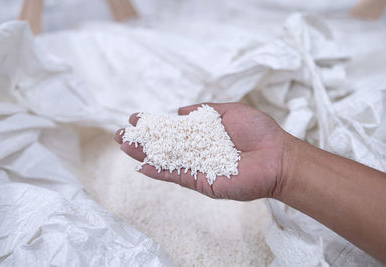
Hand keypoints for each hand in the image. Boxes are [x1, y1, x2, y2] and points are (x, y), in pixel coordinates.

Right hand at [115, 102, 291, 200]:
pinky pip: (178, 176)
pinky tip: (143, 166)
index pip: (172, 130)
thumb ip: (203, 111)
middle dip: (142, 140)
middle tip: (121, 134)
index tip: (136, 119)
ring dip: (144, 154)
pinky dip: (160, 172)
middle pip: (164, 146)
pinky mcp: (203, 181)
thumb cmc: (258, 131)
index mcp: (202, 135)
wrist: (276, 156)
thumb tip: (179, 111)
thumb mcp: (228, 111)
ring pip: (166, 161)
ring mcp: (198, 167)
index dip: (154, 125)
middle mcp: (197, 151)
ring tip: (125, 146)